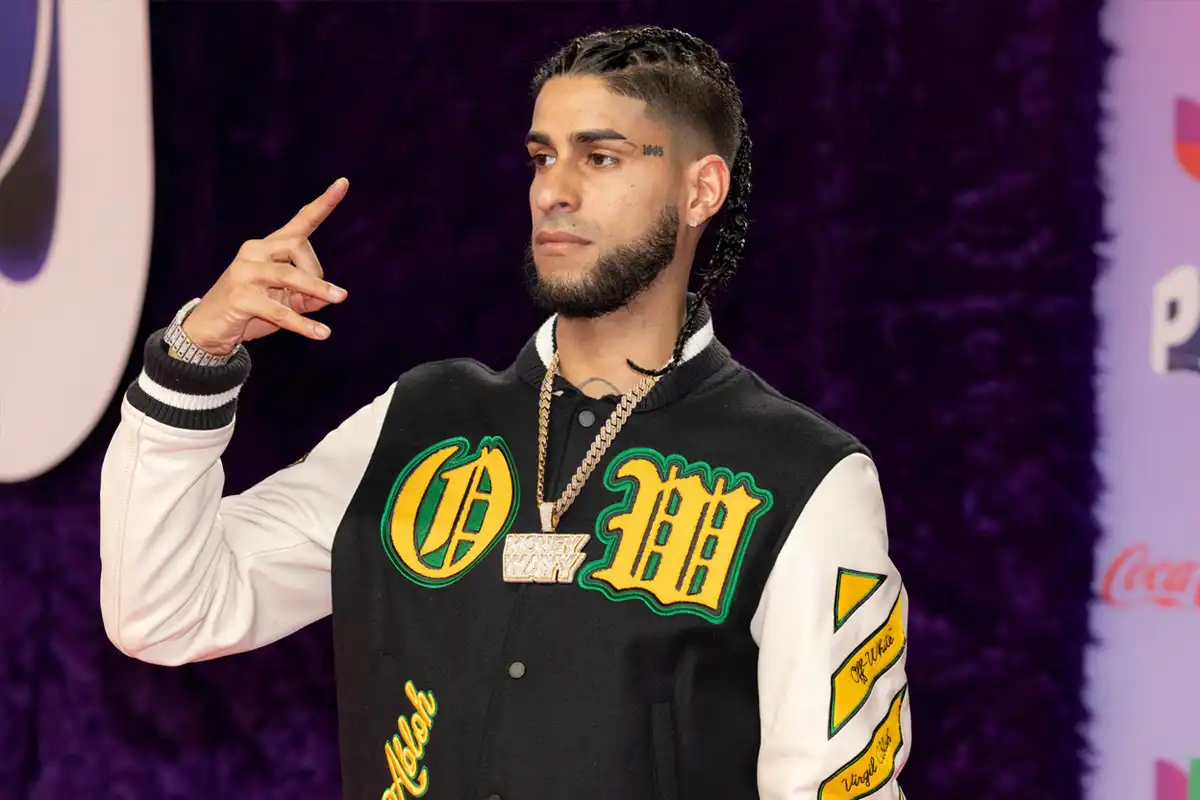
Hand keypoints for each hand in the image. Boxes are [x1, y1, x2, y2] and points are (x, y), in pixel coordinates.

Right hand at [180, 178, 350, 355]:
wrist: (208, 331)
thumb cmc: (251, 313)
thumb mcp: (286, 302)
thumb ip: (309, 296)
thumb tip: (331, 296)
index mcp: (268, 247)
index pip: (301, 221)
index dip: (324, 203)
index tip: (344, 182)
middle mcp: (254, 251)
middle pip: (298, 246)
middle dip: (317, 272)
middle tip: (328, 296)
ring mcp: (243, 272)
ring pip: (288, 275)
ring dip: (318, 288)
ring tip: (340, 299)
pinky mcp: (239, 296)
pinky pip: (278, 309)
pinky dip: (302, 323)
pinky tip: (322, 333)